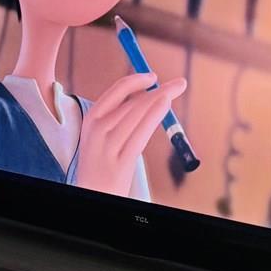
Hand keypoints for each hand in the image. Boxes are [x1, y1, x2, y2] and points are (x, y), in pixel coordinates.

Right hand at [74, 71, 184, 197]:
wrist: (92, 193)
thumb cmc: (101, 165)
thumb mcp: (100, 136)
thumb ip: (117, 116)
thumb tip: (144, 95)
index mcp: (91, 119)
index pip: (117, 91)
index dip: (138, 80)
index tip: (154, 77)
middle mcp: (98, 129)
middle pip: (133, 101)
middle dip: (158, 89)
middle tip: (179, 84)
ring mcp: (109, 145)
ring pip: (138, 112)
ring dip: (161, 97)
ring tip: (176, 89)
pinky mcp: (121, 160)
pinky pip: (141, 132)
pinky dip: (155, 114)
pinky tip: (166, 105)